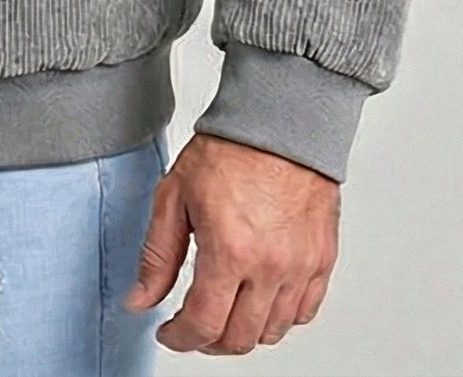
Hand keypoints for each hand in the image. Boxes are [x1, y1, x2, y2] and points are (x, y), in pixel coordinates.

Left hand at [123, 130, 339, 353]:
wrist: (279, 121)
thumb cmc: (231, 149)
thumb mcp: (175, 196)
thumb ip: (157, 255)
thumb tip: (140, 300)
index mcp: (230, 251)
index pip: (203, 325)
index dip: (180, 338)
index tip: (170, 332)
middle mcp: (270, 266)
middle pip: (238, 339)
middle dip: (209, 340)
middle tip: (194, 324)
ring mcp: (300, 266)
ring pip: (272, 332)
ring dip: (244, 331)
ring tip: (226, 309)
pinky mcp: (322, 259)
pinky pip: (303, 312)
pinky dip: (280, 317)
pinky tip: (261, 299)